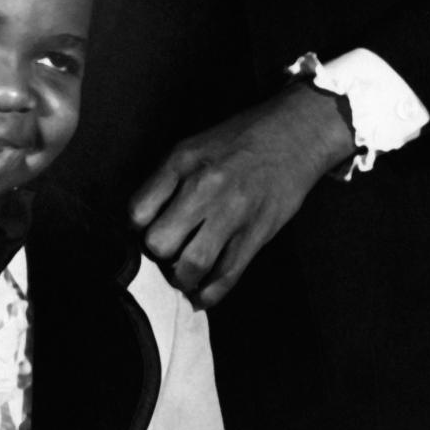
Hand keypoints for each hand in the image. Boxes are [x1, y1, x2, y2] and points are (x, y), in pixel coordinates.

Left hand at [130, 85, 354, 308]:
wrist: (293, 135)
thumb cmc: (239, 140)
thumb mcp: (193, 146)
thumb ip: (166, 181)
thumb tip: (143, 222)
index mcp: (182, 162)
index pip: (138, 212)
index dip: (136, 229)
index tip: (144, 233)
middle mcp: (203, 188)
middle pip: (159, 243)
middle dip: (157, 256)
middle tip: (164, 255)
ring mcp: (232, 213)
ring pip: (192, 266)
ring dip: (181, 279)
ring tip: (181, 275)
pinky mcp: (256, 234)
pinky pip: (226, 276)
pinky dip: (209, 294)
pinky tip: (200, 295)